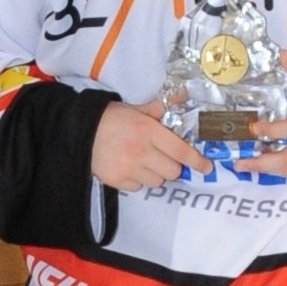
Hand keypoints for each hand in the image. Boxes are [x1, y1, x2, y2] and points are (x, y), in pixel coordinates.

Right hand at [92, 98, 213, 190]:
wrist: (80, 131)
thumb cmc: (110, 118)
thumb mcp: (135, 109)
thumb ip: (158, 109)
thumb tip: (179, 98)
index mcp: (149, 131)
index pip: (180, 151)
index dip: (196, 161)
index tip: (206, 167)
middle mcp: (141, 152)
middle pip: (172, 171)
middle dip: (172, 166)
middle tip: (164, 158)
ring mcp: (129, 168)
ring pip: (157, 182)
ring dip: (156, 175)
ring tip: (145, 163)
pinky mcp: (117, 180)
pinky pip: (138, 187)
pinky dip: (138, 180)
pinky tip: (130, 168)